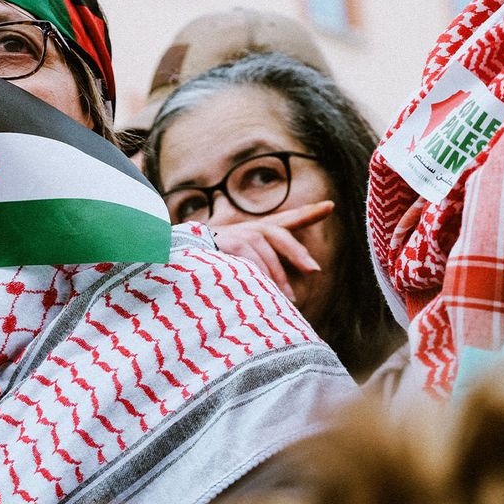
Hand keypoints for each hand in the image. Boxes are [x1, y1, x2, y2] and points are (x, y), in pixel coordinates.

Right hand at [211, 200, 333, 299]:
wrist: (173, 258)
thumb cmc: (208, 266)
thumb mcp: (238, 267)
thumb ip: (261, 274)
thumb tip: (286, 297)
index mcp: (252, 232)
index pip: (283, 221)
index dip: (307, 212)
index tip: (331, 205)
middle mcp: (244, 228)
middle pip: (277, 233)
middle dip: (297, 251)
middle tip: (314, 270)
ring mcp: (233, 233)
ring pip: (262, 249)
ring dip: (276, 273)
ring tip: (288, 297)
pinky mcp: (223, 242)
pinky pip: (246, 258)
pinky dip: (257, 274)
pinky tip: (262, 288)